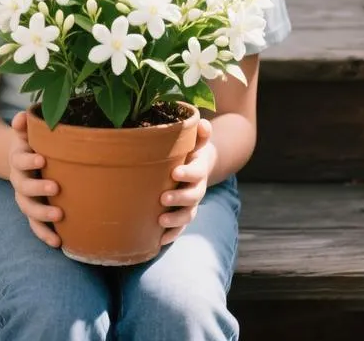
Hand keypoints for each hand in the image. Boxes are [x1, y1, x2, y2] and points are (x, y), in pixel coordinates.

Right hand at [8, 111, 61, 247]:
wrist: (20, 158)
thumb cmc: (31, 141)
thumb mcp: (26, 130)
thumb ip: (24, 123)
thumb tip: (21, 118)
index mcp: (18, 159)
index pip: (19, 161)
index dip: (28, 161)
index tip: (42, 159)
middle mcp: (19, 180)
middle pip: (23, 188)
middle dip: (38, 188)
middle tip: (56, 187)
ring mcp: (25, 197)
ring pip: (28, 209)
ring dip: (42, 214)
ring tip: (59, 216)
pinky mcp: (33, 210)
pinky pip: (35, 225)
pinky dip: (44, 234)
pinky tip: (59, 243)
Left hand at [159, 118, 214, 246]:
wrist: (198, 165)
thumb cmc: (190, 150)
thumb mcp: (196, 141)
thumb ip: (200, 134)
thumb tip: (203, 123)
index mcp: (199, 169)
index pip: (197, 172)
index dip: (188, 173)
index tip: (175, 172)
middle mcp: (197, 188)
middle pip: (193, 196)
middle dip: (179, 198)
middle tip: (163, 198)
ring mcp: (192, 203)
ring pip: (188, 214)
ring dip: (176, 219)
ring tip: (160, 220)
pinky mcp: (184, 213)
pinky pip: (181, 227)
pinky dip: (173, 234)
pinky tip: (159, 240)